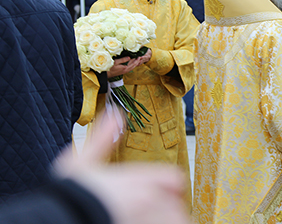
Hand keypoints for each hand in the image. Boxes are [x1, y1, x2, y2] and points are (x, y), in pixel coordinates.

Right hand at [54, 114, 189, 223]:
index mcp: (136, 178)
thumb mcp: (80, 162)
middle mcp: (146, 198)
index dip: (172, 187)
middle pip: (176, 202)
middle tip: (158, 214)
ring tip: (154, 221)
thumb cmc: (70, 195)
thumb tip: (115, 115)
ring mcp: (145, 218)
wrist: (61, 219)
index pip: (174, 178)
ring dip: (169, 219)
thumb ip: (102, 139)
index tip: (168, 195)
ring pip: (175, 218)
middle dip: (170, 208)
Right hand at [106, 49, 150, 78]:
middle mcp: (126, 70)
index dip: (137, 58)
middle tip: (141, 57)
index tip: (140, 55)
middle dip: (138, 61)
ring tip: (139, 59)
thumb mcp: (116, 62)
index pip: (133, 62)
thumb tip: (129, 57)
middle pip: (134, 65)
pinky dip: (133, 65)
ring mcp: (125, 71)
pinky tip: (133, 64)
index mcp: (125, 67)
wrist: (107, 74)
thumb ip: (123, 60)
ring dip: (136, 63)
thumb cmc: (110, 68)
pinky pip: (131, 68)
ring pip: (133, 67)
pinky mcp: (124, 72)